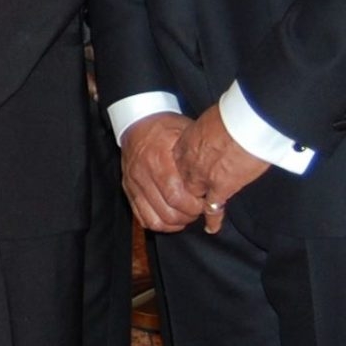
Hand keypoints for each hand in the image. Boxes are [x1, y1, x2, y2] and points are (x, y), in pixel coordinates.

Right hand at [119, 113, 204, 232]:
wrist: (137, 121)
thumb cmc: (165, 127)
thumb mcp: (187, 133)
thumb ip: (198, 158)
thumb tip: (216, 179)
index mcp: (158, 159)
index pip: (177, 195)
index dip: (195, 206)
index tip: (207, 203)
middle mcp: (143, 174)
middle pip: (167, 211)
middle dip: (188, 216)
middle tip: (199, 210)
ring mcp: (133, 184)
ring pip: (154, 219)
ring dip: (174, 223)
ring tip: (186, 215)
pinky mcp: (128, 190)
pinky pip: (142, 217)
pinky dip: (159, 224)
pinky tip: (171, 218)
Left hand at [174, 105, 268, 232]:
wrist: (242, 120)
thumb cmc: (229, 116)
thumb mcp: (205, 123)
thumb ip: (203, 135)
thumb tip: (211, 135)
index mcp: (182, 146)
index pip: (174, 168)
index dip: (179, 177)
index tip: (183, 181)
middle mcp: (187, 163)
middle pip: (178, 186)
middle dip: (183, 196)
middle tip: (190, 203)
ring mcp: (201, 177)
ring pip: (191, 200)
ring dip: (196, 208)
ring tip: (200, 214)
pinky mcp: (220, 187)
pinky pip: (212, 208)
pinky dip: (213, 218)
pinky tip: (212, 226)